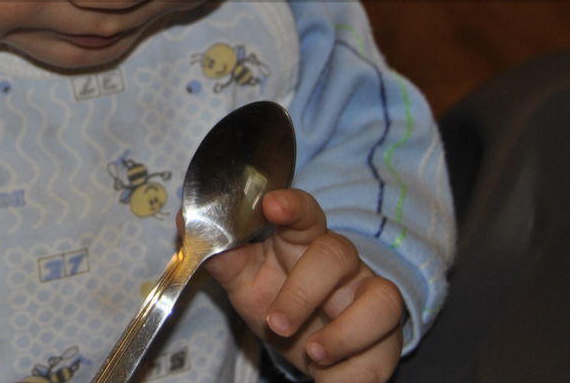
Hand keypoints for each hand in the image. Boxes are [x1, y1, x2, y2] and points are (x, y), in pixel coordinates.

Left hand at [202, 188, 404, 381]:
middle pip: (335, 254)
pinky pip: (384, 347)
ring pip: (380, 298)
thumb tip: (184, 222)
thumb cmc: (276, 297)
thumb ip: (220, 255)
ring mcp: (368, 295)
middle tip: (277, 323)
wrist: (306, 343)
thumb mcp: (244, 280)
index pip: (304, 211)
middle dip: (305, 291)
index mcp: (302, 240)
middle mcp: (341, 262)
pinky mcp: (385, 333)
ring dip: (344, 332)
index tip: (272, 204)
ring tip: (312, 351)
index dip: (292, 205)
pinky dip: (354, 370)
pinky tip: (328, 376)